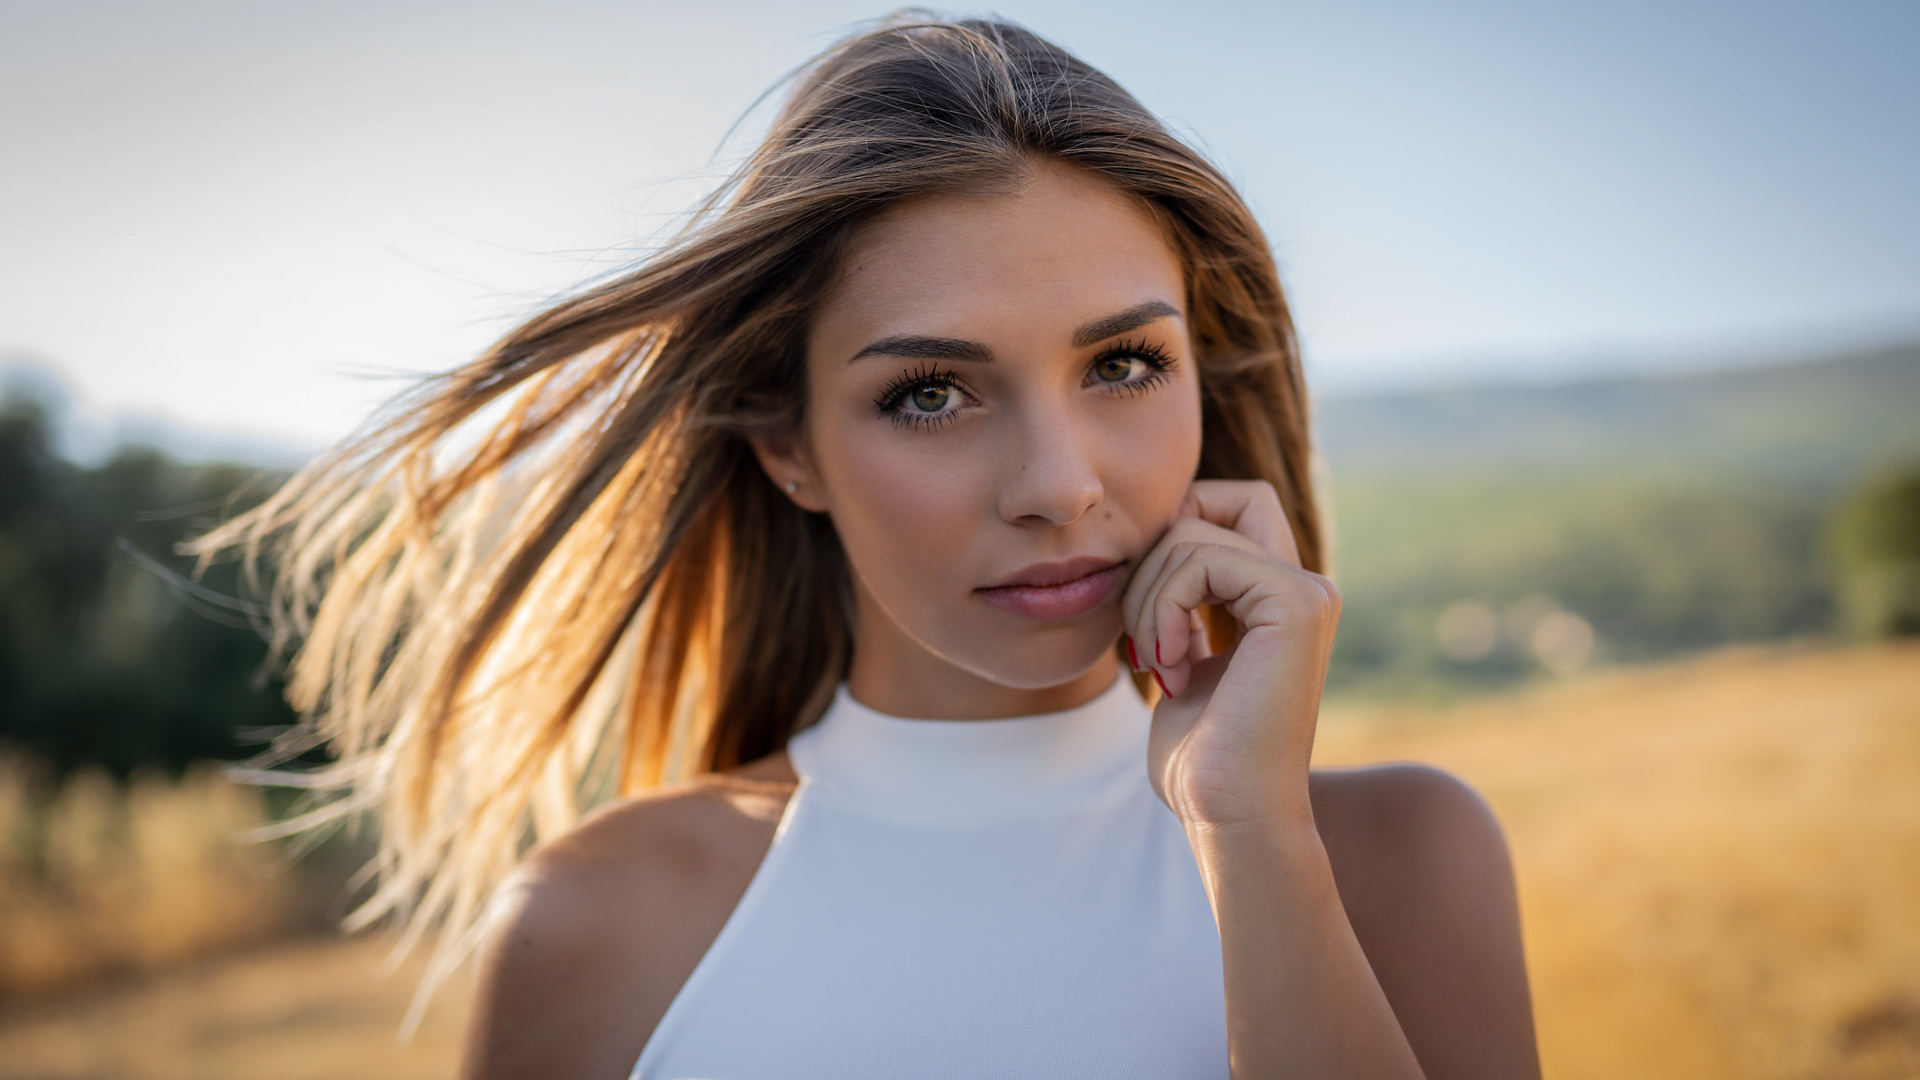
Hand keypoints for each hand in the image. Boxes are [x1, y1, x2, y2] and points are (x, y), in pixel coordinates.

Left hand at [1120, 480, 1340, 829]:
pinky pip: (1201, 557)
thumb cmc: (1198, 757)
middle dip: (1148, 563)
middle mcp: (1303, 585)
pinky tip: (1173, 669)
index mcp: (1277, 596)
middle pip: (1206, 500)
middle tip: (1144, 641)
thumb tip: (1151, 540)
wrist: (1230, 815)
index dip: (1164, 539)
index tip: (1145, 619)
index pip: (1217, 503)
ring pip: (1190, 531)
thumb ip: (1180, 602)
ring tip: (1158, 665)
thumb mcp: (1179, 660)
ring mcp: (1308, 591)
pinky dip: (1164, 608)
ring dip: (1146, 600)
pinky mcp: (1299, 603)